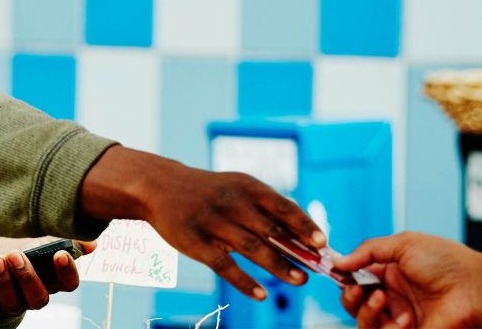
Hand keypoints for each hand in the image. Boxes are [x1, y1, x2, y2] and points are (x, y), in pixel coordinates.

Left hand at [0, 237, 93, 315]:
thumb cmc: (26, 247)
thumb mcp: (46, 239)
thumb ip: (67, 240)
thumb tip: (92, 244)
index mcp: (54, 281)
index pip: (68, 284)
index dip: (67, 272)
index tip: (60, 255)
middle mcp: (36, 296)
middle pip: (38, 297)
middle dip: (27, 277)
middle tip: (16, 255)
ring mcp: (14, 303)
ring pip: (12, 302)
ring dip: (4, 281)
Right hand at [78, 147, 323, 301]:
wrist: (160, 187)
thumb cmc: (210, 192)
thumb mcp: (238, 187)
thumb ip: (267, 208)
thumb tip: (304, 237)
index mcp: (247, 187)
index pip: (282, 206)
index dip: (303, 224)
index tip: (322, 241)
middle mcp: (232, 202)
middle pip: (271, 230)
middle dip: (296, 250)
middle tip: (317, 268)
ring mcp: (213, 223)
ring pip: (252, 248)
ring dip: (278, 266)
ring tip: (299, 280)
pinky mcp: (195, 242)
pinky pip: (224, 265)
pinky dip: (244, 281)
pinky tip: (261, 294)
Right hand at [334, 232, 481, 327]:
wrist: (474, 288)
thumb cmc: (446, 262)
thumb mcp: (403, 244)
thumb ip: (368, 251)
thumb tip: (339, 262)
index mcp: (392, 273)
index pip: (357, 277)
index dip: (344, 276)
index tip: (333, 271)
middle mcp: (394, 296)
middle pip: (355, 303)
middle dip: (349, 295)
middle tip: (355, 288)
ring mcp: (400, 317)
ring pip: (363, 322)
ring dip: (365, 311)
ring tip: (380, 299)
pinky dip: (385, 326)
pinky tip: (403, 318)